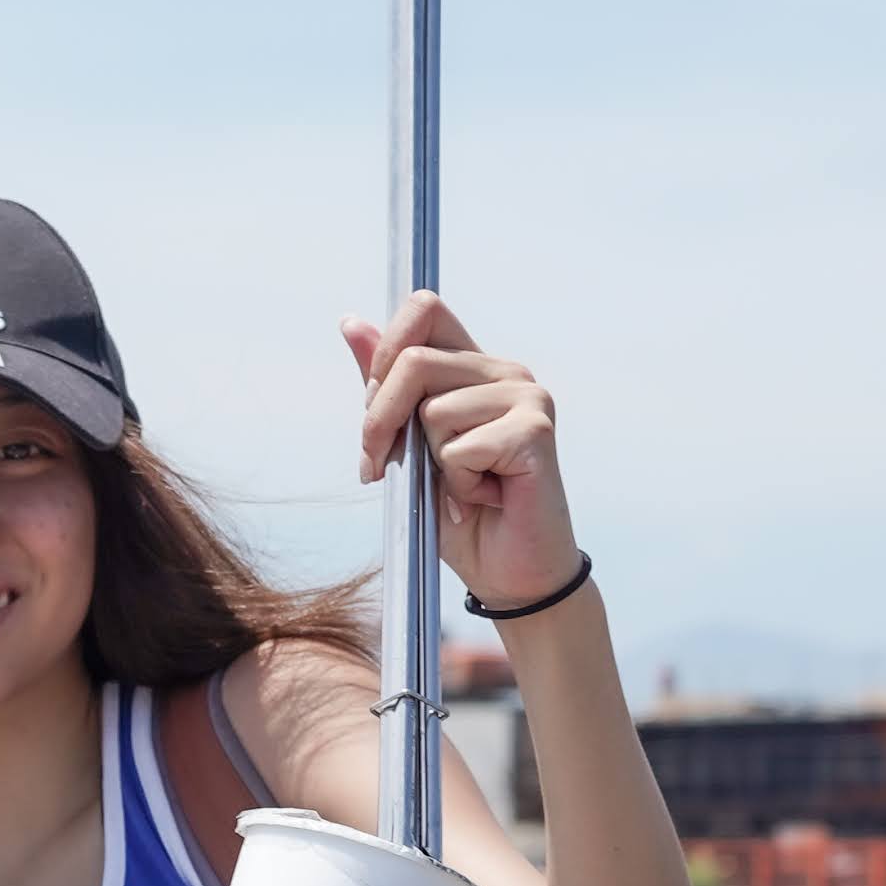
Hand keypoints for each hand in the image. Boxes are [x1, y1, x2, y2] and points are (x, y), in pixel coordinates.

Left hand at [343, 291, 581, 615]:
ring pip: (433, 410)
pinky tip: (485, 498)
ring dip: (431, 464)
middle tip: (388, 470)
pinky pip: (460, 448)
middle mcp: (505, 371)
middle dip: (380, 422)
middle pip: (412, 360)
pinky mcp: (535, 430)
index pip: (423, 310)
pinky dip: (458, 485)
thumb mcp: (405, 445)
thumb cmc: (457, 515)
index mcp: (473, 367)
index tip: (374, 413)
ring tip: (463, 488)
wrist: (508, 575)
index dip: (383, 350)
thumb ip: (384, 386)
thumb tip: (350, 321)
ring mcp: (526, 397)